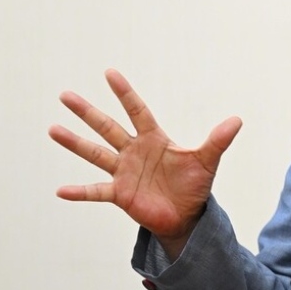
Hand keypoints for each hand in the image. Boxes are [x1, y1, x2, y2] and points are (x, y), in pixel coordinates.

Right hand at [49, 69, 241, 258]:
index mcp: (154, 139)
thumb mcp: (207, 161)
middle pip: (107, 127)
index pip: (137, 111)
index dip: (125, 93)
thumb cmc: (195, 186)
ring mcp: (124, 172)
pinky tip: (60, 190)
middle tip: (65, 95)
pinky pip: (96, 192)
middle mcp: (134, 152)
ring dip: (75, 143)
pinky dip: (80, 192)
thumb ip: (218, 140)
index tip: (110, 73)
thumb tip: (237, 120)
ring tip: (53, 128)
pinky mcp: (120, 195)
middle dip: (87, 112)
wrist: (186, 216)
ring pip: (95, 154)